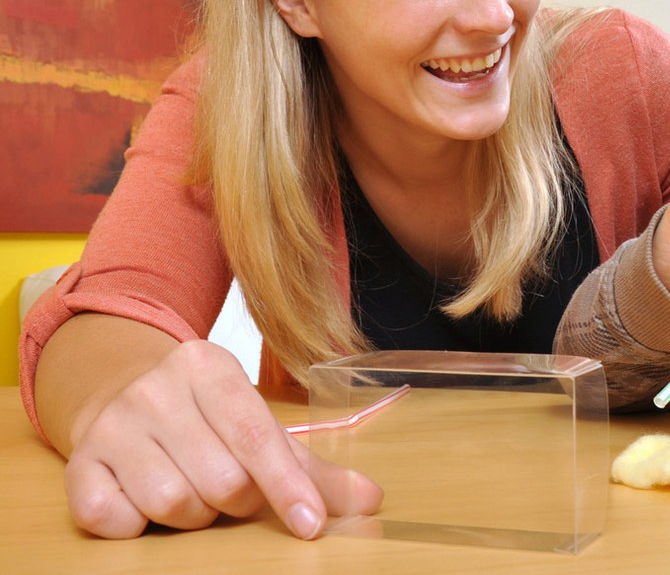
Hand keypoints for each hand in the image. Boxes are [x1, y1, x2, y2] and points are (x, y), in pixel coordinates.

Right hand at [61, 339, 381, 538]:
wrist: (118, 396)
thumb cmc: (205, 419)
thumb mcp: (257, 426)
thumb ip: (311, 467)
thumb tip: (369, 500)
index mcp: (207, 366)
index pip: (256, 436)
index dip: (286, 486)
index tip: (310, 524)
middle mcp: (155, 389)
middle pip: (221, 480)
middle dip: (238, 502)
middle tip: (231, 490)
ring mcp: (111, 425)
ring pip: (172, 503)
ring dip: (192, 515)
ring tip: (190, 491)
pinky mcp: (78, 463)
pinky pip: (116, 519)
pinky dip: (137, 525)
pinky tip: (142, 501)